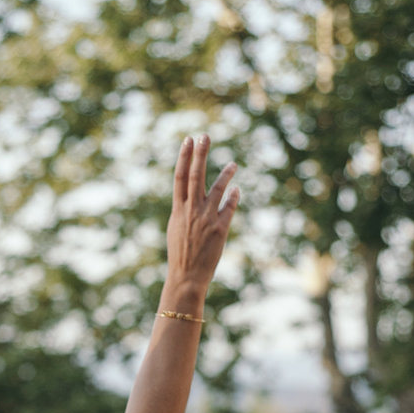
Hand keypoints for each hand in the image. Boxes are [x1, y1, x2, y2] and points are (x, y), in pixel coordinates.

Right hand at [165, 135, 238, 290]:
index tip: (188, 140)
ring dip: (226, 174)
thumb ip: (184, 210)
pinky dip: (234, 197)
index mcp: (178, 210)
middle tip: (205, 136)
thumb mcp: (176, 228)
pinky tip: (237, 190)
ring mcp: (206, 218)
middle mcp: (191, 211)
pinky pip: (229, 207)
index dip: (184, 157)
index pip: (180, 177)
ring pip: (217, 189)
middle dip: (201, 154)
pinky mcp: (220, 229)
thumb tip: (191, 195)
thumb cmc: (180, 253)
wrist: (186, 276)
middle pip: (195, 176)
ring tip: (234, 164)